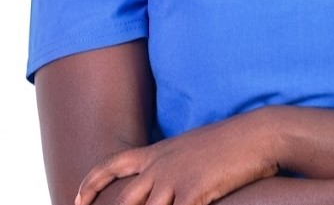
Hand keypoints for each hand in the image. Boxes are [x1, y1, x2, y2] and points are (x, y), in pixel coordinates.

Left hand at [75, 111, 277, 204]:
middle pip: (123, 200)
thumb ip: (172, 163)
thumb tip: (161, 180)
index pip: (113, 164)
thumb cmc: (229, 143)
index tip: (77, 199)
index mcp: (158, 152)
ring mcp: (175, 180)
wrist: (256, 135)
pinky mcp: (193, 193)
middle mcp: (160, 166)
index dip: (91, 183)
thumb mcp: (192, 148)